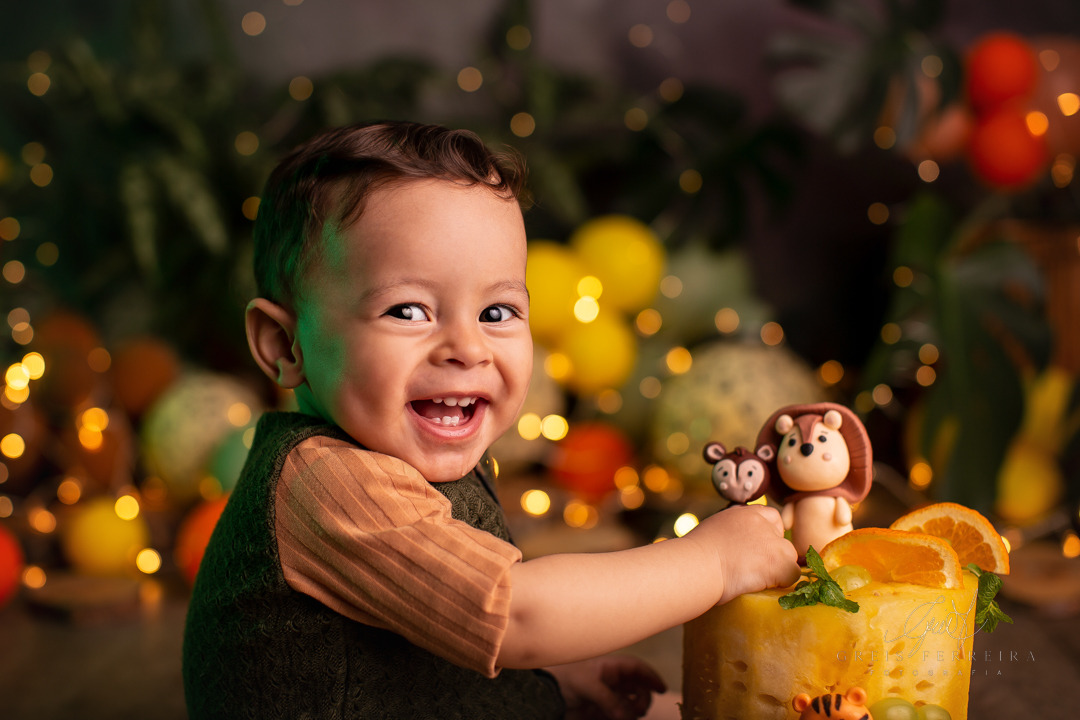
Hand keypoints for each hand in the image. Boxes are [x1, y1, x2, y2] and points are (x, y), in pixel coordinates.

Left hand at [547, 655, 666, 719]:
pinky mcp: (603, 712)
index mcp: (610, 668)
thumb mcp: (587, 684)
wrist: (546, 695)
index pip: (637, 668)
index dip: (651, 676)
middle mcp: (613, 682)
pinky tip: (617, 719)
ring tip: (622, 717)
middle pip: (640, 689)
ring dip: (633, 712)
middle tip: (637, 710)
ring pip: (632, 705)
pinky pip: (622, 716)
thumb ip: (608, 699)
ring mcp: (609, 698)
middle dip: (643, 699)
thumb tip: (626, 716)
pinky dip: (624, 718)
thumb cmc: (564, 680)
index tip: (662, 688)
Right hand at [688, 504, 800, 603]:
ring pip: (789, 557)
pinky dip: (781, 583)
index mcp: (745, 513)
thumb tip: (737, 545)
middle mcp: (762, 523)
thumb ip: (732, 531)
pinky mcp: (779, 562)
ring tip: (754, 579)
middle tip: (754, 568)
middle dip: (772, 554)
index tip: (757, 550)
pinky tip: (760, 585)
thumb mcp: (714, 530)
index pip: (771, 517)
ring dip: (777, 569)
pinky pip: (793, 576)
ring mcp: (773, 542)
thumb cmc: (695, 554)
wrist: (697, 565)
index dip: (768, 535)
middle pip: (782, 539)